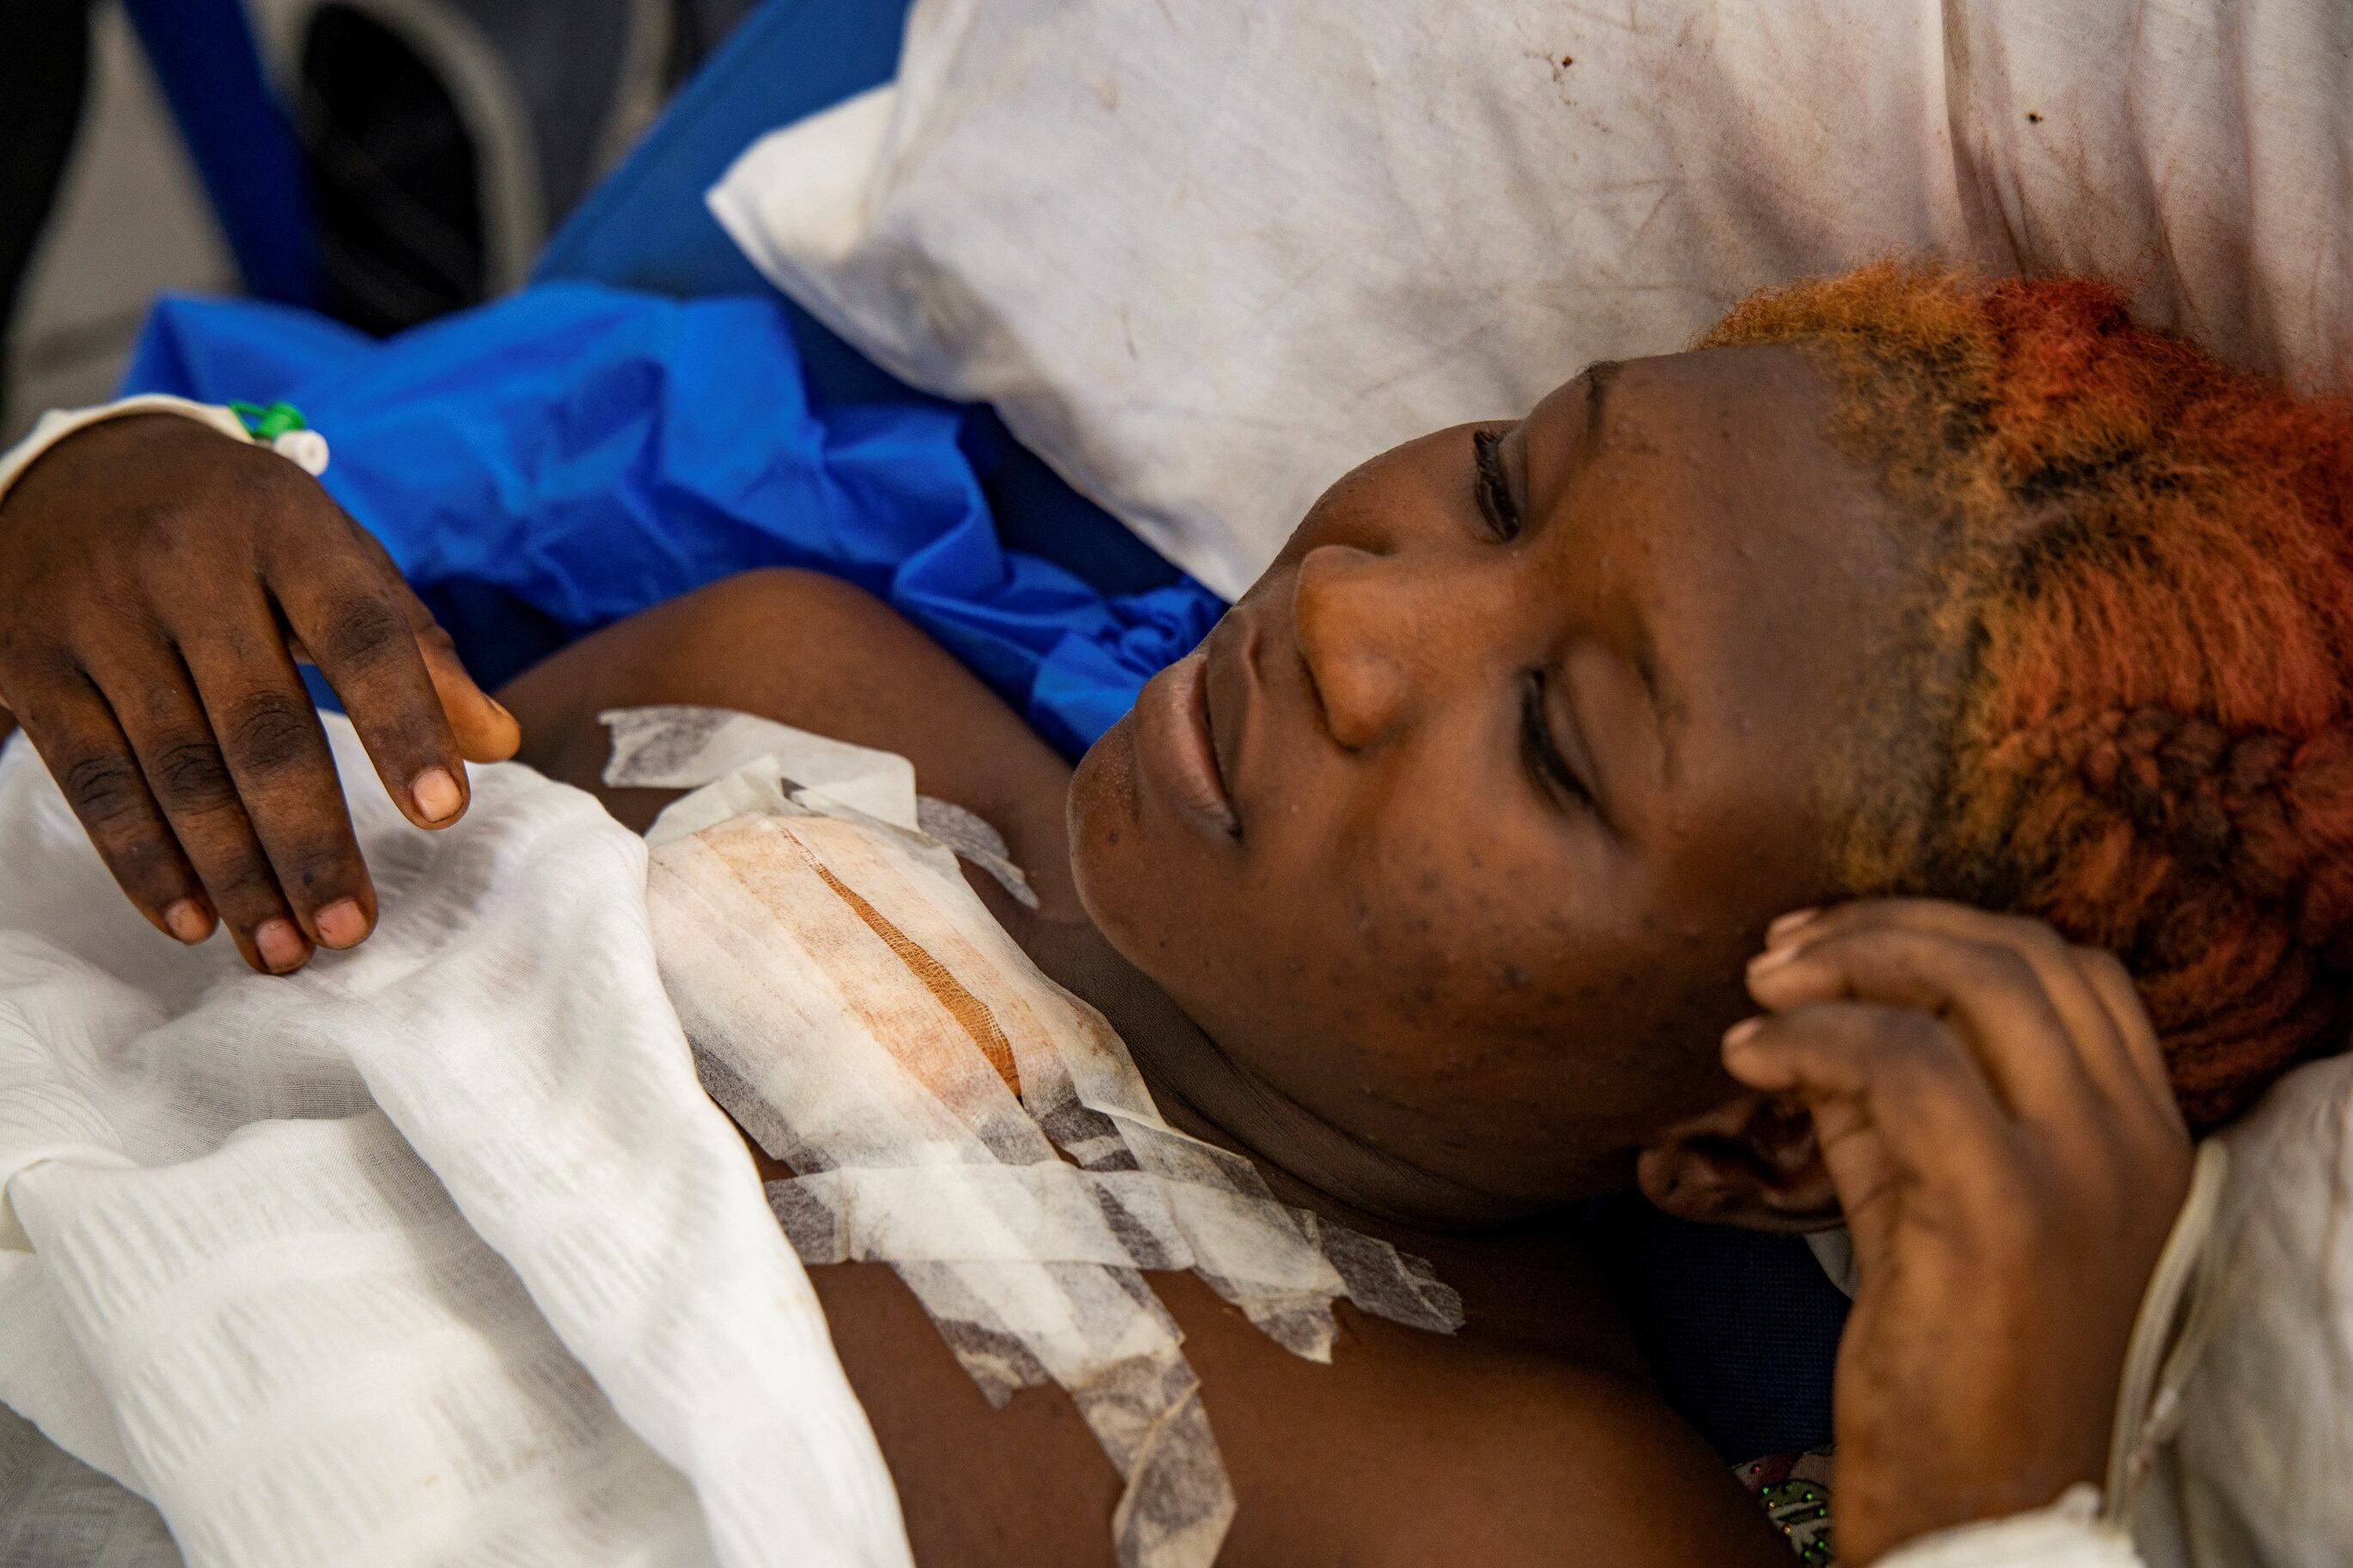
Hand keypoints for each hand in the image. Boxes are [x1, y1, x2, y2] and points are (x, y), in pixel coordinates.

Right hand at [0, 414, 519, 971]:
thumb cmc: (244, 530)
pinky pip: (94, 780)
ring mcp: (99, 615)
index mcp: (286, 528)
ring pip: (176, 768)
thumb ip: (416, 648)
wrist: (78, 468)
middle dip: (309, 840)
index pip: (360, 634)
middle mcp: (186, 566)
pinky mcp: (30, 662)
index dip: (405, 726)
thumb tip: (499, 741)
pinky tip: (194, 921)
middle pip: (260, 725)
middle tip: (352, 930)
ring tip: (286, 952)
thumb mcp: (334, 555)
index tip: (444, 815)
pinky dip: (146, 861)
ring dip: (235, 875)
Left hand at [1722, 899, 2191, 1564]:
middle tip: (1777, 956)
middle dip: (1881, 928)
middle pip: (2021, 952)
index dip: (1941, 929)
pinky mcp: (2009, 1206)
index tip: (1832, 941)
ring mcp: (2085, 1168)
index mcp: (2142, 1133)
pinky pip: (1904, 1061)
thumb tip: (1816, 1006)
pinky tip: (1746, 1059)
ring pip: (1976, 982)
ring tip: (1757, 997)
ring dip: (1844, 966)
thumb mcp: (1931, 1202)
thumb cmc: (1949, 1363)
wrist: (1981, 1509)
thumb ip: (1895, 1101)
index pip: (2066, 967)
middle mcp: (2134, 1138)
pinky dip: (1810, 1039)